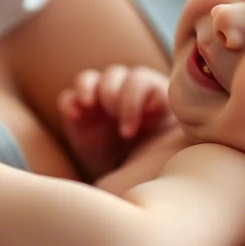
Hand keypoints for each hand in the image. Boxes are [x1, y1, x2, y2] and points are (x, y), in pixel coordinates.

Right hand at [58, 65, 174, 177]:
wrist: (129, 170)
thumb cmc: (153, 152)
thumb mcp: (166, 139)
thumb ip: (170, 126)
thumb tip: (176, 115)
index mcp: (148, 91)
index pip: (140, 80)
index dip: (132, 100)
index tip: (130, 130)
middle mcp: (122, 88)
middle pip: (114, 74)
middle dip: (112, 94)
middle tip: (113, 116)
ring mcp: (98, 97)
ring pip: (89, 77)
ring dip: (88, 87)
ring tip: (88, 104)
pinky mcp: (78, 110)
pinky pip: (69, 97)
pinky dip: (70, 103)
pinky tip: (75, 115)